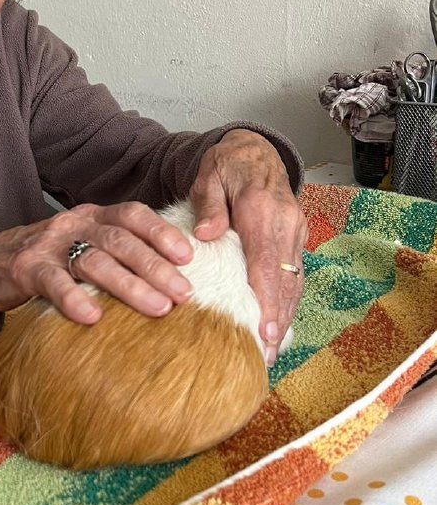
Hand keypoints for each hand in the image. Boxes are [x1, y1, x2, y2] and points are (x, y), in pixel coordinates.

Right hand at [0, 202, 195, 324]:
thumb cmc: (49, 259)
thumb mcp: (83, 245)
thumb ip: (117, 252)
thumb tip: (173, 277)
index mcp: (93, 215)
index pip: (133, 214)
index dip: (162, 233)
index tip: (189, 257)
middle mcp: (74, 223)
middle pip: (120, 240)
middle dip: (156, 266)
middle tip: (184, 293)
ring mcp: (50, 244)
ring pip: (94, 260)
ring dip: (130, 285)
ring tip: (158, 308)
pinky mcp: (27, 268)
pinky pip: (54, 283)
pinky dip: (74, 299)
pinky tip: (93, 317)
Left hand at [189, 129, 306, 364]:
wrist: (255, 149)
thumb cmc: (227, 166)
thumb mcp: (209, 178)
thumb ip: (209, 206)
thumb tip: (206, 235)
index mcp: (262, 211)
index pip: (266, 263)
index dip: (267, 299)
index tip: (265, 330)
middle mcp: (286, 224)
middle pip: (285, 280)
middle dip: (278, 319)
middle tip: (267, 355)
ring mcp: (295, 231)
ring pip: (294, 280)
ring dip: (285, 316)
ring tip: (272, 351)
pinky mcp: (296, 237)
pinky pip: (294, 274)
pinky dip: (288, 301)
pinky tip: (278, 325)